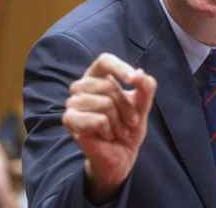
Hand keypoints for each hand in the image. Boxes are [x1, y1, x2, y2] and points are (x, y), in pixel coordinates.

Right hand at [62, 53, 156, 202]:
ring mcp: (72, 103)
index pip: (105, 61)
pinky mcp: (69, 120)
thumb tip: (139, 73)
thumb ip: (146, 87)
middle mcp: (81, 86)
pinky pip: (98, 119)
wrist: (121, 154)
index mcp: (98, 76)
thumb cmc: (129, 126)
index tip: (134, 80)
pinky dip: (109, 130)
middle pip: (108, 86)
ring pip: (104, 103)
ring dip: (119, 122)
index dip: (120, 68)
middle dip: (127, 107)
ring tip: (118, 130)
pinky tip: (106, 136)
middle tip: (131, 122)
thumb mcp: (143, 105)